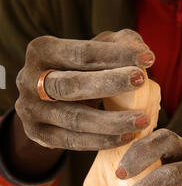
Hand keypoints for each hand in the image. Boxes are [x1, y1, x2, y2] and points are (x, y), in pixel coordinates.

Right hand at [15, 29, 154, 150]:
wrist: (48, 105)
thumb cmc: (79, 72)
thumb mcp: (94, 53)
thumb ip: (118, 45)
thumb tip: (142, 51)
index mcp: (41, 50)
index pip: (82, 53)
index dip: (116, 55)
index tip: (149, 59)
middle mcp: (29, 78)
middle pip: (72, 84)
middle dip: (110, 83)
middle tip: (142, 81)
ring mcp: (30, 109)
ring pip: (75, 119)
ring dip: (112, 122)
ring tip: (143, 120)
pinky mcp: (37, 134)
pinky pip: (73, 141)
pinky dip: (102, 140)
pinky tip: (127, 137)